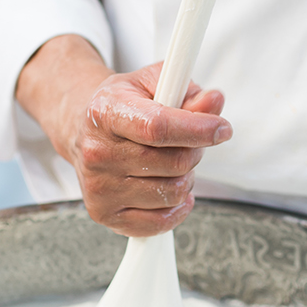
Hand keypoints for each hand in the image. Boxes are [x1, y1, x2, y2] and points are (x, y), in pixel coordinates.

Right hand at [15, 35, 231, 235]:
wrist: (84, 130)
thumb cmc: (124, 105)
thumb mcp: (154, 84)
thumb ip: (188, 92)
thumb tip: (214, 102)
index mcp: (106, 112)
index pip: (158, 127)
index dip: (197, 130)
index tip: (222, 129)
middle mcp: (98, 152)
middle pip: (173, 163)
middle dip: (194, 151)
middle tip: (188, 142)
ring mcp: (99, 187)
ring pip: (173, 193)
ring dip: (185, 178)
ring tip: (171, 163)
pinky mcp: (103, 213)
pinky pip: (159, 222)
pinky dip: (176, 208)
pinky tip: (169, 188)